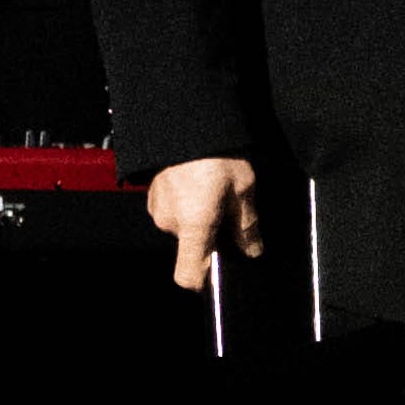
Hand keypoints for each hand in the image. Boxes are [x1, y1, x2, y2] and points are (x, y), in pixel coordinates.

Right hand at [146, 156, 260, 293]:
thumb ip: (246, 226)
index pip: (188, 274)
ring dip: (199, 219)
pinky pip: (173, 213)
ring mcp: (158, 210)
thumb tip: (252, 252)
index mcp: (193, 225)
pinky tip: (199, 186)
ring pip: (183, 229)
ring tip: (214, 192)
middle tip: (228, 211)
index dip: (202, 282)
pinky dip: (186, 207)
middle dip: (211, 236)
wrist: (187, 122)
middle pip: (192, 247)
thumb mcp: (243, 189)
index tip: (217, 276)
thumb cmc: (218, 154)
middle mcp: (171, 223)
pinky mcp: (152, 197)